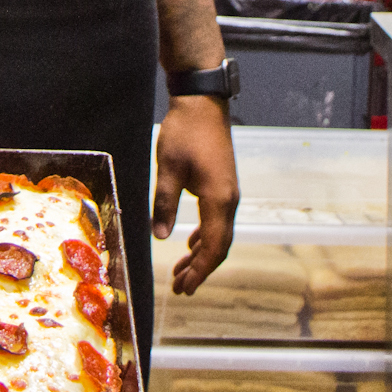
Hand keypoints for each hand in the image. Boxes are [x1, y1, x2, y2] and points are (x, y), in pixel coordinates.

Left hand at [153, 96, 238, 295]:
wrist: (202, 103)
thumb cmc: (185, 132)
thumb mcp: (168, 168)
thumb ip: (165, 204)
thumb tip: (161, 237)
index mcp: (219, 199)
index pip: (214, 247)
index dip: (200, 271)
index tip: (185, 288)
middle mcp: (229, 200)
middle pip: (219, 245)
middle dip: (200, 269)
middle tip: (180, 288)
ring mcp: (228, 192)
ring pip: (219, 234)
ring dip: (201, 254)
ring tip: (181, 272)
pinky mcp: (222, 185)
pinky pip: (217, 220)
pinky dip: (205, 236)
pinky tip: (190, 243)